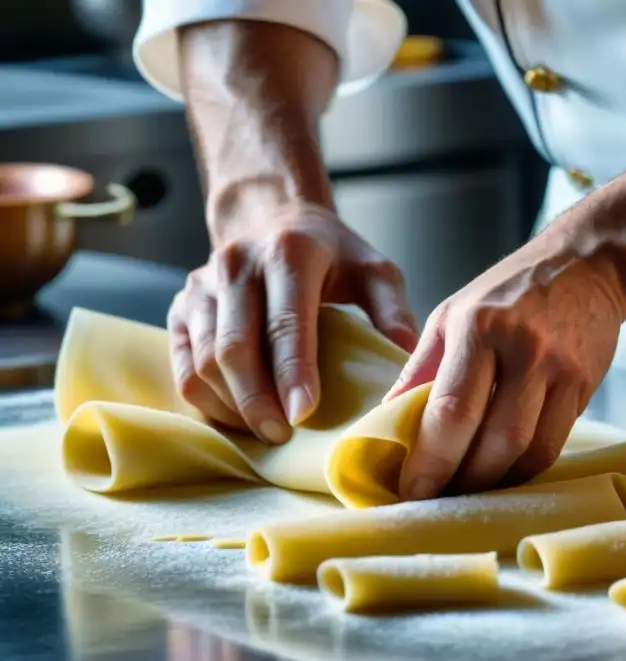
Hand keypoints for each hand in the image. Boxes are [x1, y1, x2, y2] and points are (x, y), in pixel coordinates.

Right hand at [168, 201, 417, 442]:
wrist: (274, 220)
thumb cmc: (331, 255)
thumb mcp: (373, 270)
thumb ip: (392, 310)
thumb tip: (406, 357)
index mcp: (288, 253)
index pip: (285, 322)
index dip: (292, 372)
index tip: (303, 414)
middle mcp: (235, 264)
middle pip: (234, 348)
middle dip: (257, 401)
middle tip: (283, 436)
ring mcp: (200, 286)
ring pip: (202, 362)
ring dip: (232, 406)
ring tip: (266, 431)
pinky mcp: (180, 308)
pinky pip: (182, 367)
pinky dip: (208, 401)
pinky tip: (239, 417)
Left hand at [385, 220, 625, 499]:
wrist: (584, 265)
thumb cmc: (507, 292)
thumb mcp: (451, 314)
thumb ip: (420, 369)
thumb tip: (384, 423)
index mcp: (479, 326)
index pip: (452, 410)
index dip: (431, 460)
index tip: (411, 489)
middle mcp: (524, 348)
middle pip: (495, 440)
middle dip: (463, 481)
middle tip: (437, 497)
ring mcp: (561, 369)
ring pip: (529, 451)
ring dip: (496, 483)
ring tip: (468, 490)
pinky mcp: (585, 386)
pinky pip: (554, 445)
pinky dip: (524, 468)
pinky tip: (502, 471)